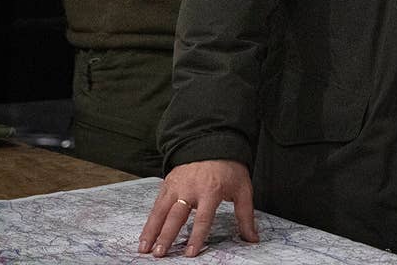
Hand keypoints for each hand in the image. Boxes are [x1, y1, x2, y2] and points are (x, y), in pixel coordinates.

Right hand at [138, 160, 257, 257]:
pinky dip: (150, 221)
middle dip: (166, 236)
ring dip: (152, 231)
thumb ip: (245, 215)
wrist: (213, 143)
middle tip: (160, 254)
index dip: (196, 237)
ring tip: (144, 248)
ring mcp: (177, 186)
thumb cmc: (229, 169)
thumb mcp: (243, 189)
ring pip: (161, 211)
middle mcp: (191, 188)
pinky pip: (156, 205)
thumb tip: (252, 238)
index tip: (189, 253)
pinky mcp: (168, 184)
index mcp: (211, 190)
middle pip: (176, 216)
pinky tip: (145, 235)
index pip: (203, 218)